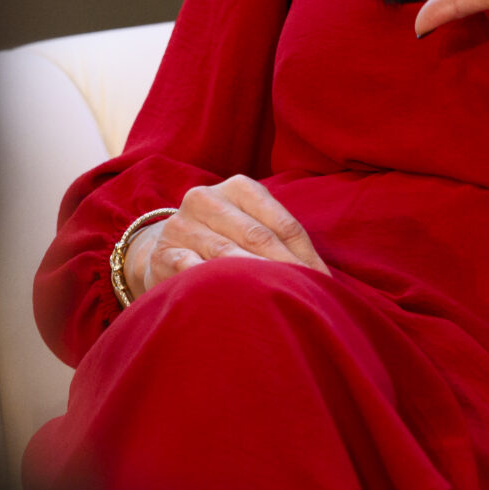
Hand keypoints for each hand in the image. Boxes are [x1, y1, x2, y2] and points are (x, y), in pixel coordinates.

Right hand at [125, 174, 326, 298]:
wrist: (164, 249)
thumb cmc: (225, 239)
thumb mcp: (252, 227)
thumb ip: (283, 242)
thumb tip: (325, 280)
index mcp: (239, 187)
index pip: (282, 224)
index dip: (306, 257)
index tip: (323, 286)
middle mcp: (207, 198)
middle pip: (257, 236)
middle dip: (286, 269)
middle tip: (308, 298)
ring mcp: (181, 225)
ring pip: (226, 253)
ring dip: (255, 279)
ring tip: (279, 302)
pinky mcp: (163, 253)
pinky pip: (192, 269)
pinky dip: (214, 284)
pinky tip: (233, 301)